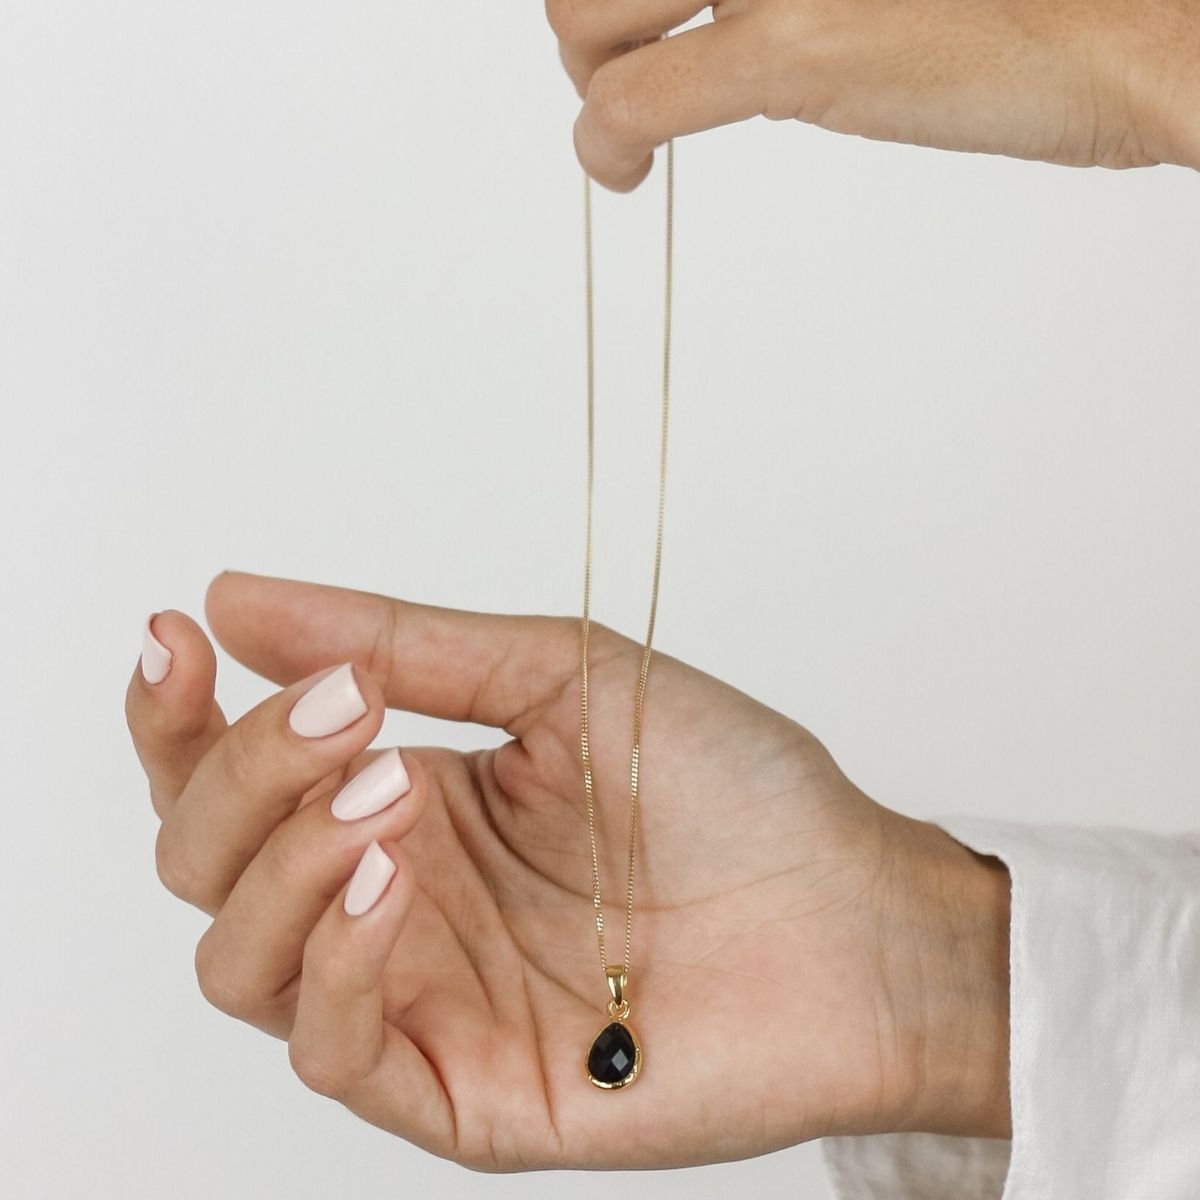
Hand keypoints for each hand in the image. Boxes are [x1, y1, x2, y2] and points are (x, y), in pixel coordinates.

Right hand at [126, 570, 1009, 1169]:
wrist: (845, 914)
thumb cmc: (725, 786)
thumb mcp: (557, 678)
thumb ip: (402, 645)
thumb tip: (241, 598)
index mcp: (407, 795)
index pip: (234, 770)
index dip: (179, 711)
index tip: (177, 638)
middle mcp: (390, 895)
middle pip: (206, 858)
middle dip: (239, 772)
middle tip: (341, 713)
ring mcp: (415, 994)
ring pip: (238, 954)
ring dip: (280, 858)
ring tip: (389, 788)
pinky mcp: (453, 1086)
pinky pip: (326, 1044)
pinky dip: (330, 955)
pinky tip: (391, 879)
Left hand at [548, 0, 1199, 189]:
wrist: (1135, 22)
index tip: (646, 18)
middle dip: (594, 26)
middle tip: (628, 65)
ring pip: (583, 19)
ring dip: (593, 81)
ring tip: (635, 116)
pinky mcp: (788, 51)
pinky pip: (631, 105)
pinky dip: (604, 150)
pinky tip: (625, 176)